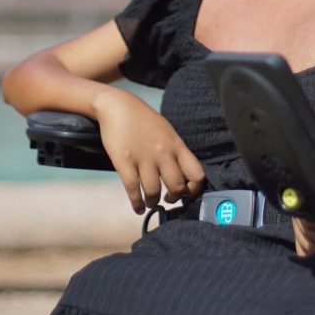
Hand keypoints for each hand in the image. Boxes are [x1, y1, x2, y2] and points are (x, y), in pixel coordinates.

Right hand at [93, 89, 205, 213]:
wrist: (118, 106)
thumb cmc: (144, 120)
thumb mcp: (167, 132)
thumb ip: (176, 151)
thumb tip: (184, 175)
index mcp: (177, 145)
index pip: (197, 174)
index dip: (194, 189)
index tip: (187, 193)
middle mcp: (163, 153)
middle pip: (177, 186)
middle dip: (174, 198)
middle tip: (168, 200)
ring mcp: (144, 158)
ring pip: (154, 192)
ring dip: (153, 202)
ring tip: (150, 203)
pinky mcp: (124, 162)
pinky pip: (133, 189)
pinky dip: (136, 203)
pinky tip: (138, 207)